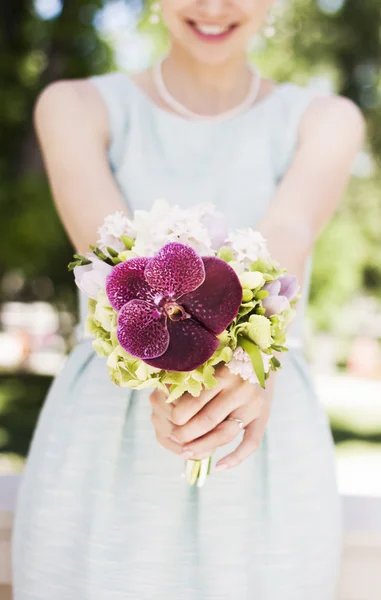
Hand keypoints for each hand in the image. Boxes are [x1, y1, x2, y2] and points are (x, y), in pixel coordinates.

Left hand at [149, 366, 272, 471]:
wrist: (265, 355)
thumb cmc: (229, 358)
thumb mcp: (212, 361)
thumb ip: (195, 377)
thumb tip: (165, 396)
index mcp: (223, 374)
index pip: (196, 402)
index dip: (178, 416)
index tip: (169, 420)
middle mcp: (240, 389)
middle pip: (208, 420)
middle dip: (186, 434)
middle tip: (173, 437)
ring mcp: (253, 405)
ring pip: (225, 433)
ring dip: (202, 446)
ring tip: (185, 453)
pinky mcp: (264, 416)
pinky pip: (251, 443)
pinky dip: (236, 458)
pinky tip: (219, 466)